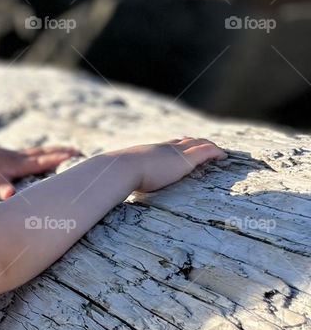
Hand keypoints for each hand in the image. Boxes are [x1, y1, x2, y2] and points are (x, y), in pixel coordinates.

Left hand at [0, 142, 83, 199]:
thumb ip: (1, 187)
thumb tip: (10, 195)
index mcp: (20, 164)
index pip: (45, 161)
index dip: (61, 159)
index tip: (79, 157)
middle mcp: (20, 158)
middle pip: (46, 153)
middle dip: (63, 152)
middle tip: (82, 152)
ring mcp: (16, 156)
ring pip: (40, 152)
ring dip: (55, 151)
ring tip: (70, 151)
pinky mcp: (11, 157)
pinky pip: (32, 155)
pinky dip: (42, 154)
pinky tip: (44, 156)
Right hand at [114, 136, 228, 193]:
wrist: (122, 169)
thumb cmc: (117, 176)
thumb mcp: (120, 176)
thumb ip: (119, 179)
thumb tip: (105, 189)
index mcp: (150, 152)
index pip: (168, 144)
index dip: (178, 143)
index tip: (183, 141)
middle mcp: (164, 148)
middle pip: (185, 140)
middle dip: (196, 142)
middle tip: (204, 144)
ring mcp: (175, 152)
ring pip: (199, 143)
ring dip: (209, 146)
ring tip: (219, 152)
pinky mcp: (185, 160)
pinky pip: (207, 151)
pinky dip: (216, 152)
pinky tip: (224, 156)